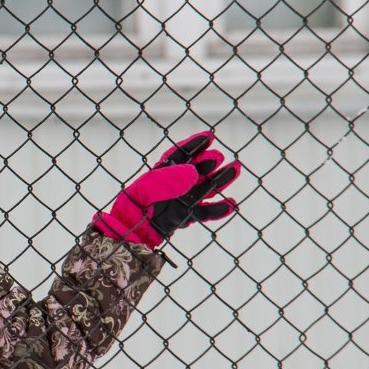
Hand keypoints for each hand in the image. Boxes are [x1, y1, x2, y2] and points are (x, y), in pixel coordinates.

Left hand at [93, 131, 240, 248]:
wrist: (132, 231)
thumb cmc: (135, 206)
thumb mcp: (148, 189)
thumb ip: (169, 180)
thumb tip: (195, 172)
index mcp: (162, 172)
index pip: (180, 155)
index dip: (194, 145)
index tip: (209, 136)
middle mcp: (175, 184)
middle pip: (196, 170)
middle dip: (208, 162)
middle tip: (219, 157)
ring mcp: (182, 200)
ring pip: (205, 188)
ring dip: (221, 179)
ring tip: (236, 168)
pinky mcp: (185, 216)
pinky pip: (205, 212)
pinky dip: (219, 209)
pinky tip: (232, 204)